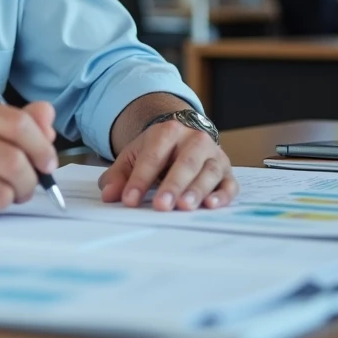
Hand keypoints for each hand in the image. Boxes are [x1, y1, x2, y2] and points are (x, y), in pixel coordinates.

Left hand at [97, 121, 236, 210]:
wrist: (184, 134)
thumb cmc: (158, 149)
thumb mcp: (134, 156)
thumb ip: (118, 176)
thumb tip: (109, 194)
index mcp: (169, 131)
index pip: (153, 156)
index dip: (140, 179)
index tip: (129, 200)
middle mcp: (195, 140)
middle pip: (185, 163)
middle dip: (172, 185)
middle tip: (161, 205)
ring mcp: (214, 155)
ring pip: (209, 172)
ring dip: (198, 190)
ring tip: (185, 207)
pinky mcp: (227, 171)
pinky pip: (229, 183)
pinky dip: (223, 195)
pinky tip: (211, 205)